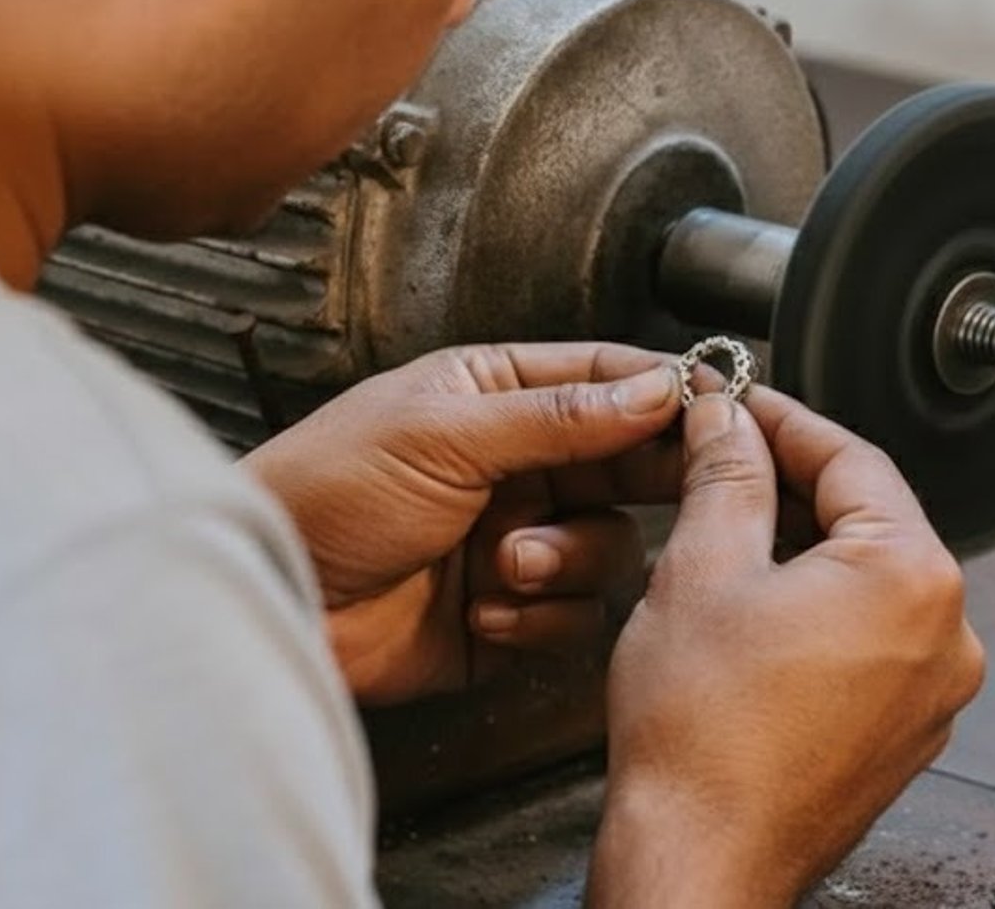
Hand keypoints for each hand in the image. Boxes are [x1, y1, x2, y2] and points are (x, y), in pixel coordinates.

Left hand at [244, 343, 684, 705]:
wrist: (271, 600)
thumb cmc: (322, 493)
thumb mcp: (442, 434)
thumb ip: (557, 414)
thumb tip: (653, 385)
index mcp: (495, 395)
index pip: (607, 378)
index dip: (668, 391)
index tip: (723, 407)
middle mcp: (516, 464)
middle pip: (627, 463)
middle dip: (646, 481)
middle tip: (682, 488)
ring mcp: (516, 538)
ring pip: (609, 548)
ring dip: (568, 561)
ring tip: (506, 566)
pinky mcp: (508, 613)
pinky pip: (572, 615)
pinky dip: (538, 617)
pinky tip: (484, 611)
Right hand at [589, 389, 985, 907]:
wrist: (698, 861)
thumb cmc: (702, 740)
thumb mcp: (701, 567)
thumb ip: (727, 474)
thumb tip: (728, 420)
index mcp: (914, 578)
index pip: (851, 457)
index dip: (781, 418)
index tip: (736, 402)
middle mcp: (946, 634)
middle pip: (867, 516)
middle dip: (788, 481)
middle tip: (719, 455)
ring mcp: (931, 691)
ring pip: (866, 579)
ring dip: (799, 544)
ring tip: (722, 529)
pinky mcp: (903, 732)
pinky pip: (866, 638)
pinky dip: (815, 607)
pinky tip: (751, 606)